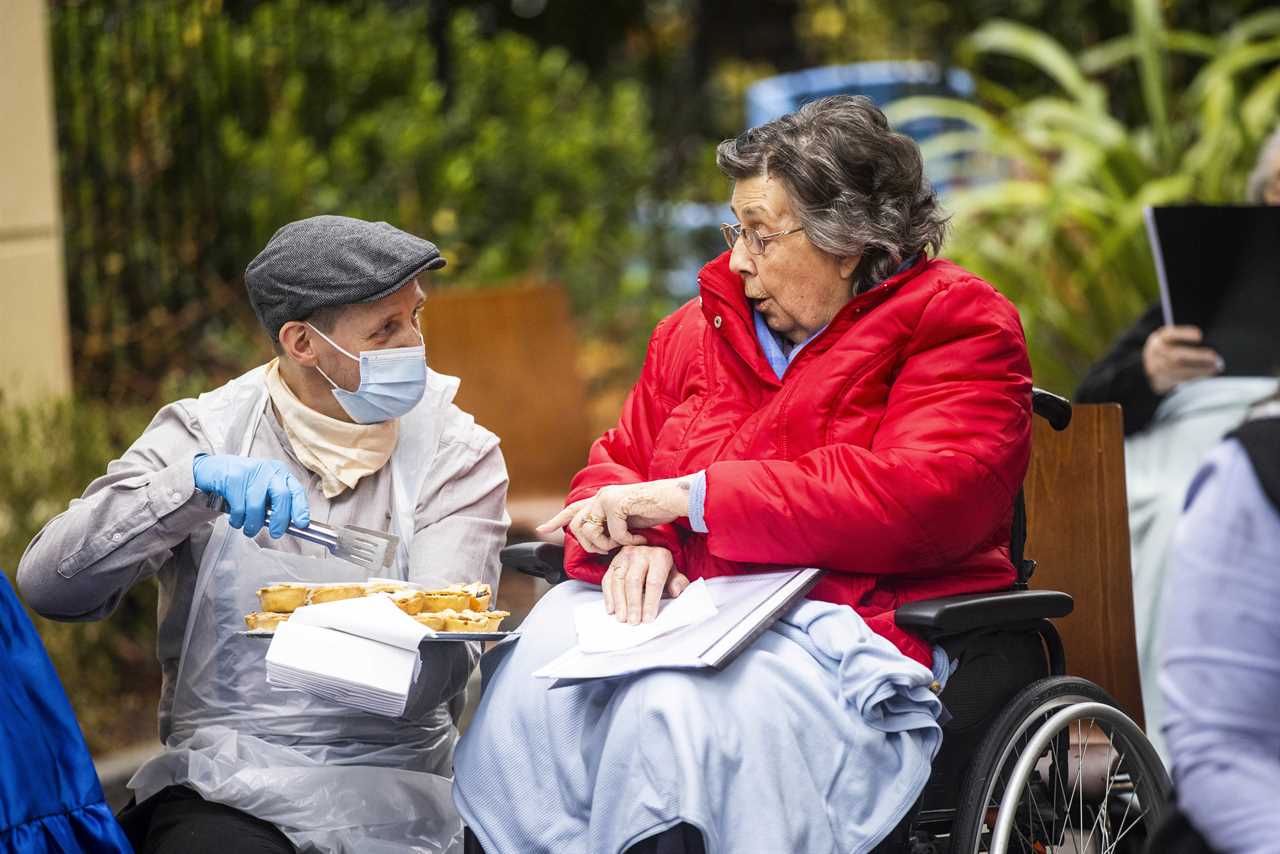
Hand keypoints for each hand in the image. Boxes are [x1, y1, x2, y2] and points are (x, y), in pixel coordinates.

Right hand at [193, 454, 309, 538]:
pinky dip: (238, 520)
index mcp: (279, 472)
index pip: (296, 490)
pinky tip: (236, 520)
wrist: (211, 469)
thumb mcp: (262, 488)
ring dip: (253, 524)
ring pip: (257, 506)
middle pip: (281, 496)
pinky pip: (239, 508)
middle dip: (280, 520)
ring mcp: (250, 472)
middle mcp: (268, 470)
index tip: (302, 524)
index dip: (301, 508)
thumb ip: (274, 502)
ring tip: (248, 529)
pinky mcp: (233, 479)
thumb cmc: (241, 483)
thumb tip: (287, 525)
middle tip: (275, 533)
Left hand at [537, 476, 693, 553]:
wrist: (675, 499)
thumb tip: (595, 538)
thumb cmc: (655, 510)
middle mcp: (600, 496)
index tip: (542, 529)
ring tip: (625, 543)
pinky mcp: (617, 503)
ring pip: (590, 530)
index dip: (556, 520)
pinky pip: (614, 533)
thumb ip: (609, 523)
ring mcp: (607, 497)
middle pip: (576, 527)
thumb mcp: (627, 519)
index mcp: (601, 499)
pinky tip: (640, 539)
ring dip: (607, 544)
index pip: (572, 509)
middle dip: (591, 545)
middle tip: (611, 549)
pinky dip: (627, 541)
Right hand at [601, 545, 689, 623]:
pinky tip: (611, 609)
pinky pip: (607, 580)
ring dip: (619, 602)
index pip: (653, 582)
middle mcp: (640, 554)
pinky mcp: (613, 563)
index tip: (648, 619)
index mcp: (659, 556)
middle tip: (633, 621)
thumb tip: (675, 591)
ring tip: (622, 618)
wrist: (650, 553)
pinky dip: (608, 596)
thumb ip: (678, 583)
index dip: (650, 602)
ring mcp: (624, 557)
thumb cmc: (662, 568)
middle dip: (633, 604)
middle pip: (634, 581)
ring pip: (618, 581)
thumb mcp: (675, 574)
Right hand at [1143, 325, 1222, 393]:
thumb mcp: (1173, 341)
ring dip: (1199, 370)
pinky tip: (1205, 376)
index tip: (1199, 335)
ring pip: (1178, 370)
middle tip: (1214, 357)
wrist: (1150, 368)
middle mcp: (1154, 354)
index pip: (1170, 335)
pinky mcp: (1159, 382)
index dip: (1184, 334)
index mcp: (1159, 339)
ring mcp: (1155, 369)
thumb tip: (1209, 345)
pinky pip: (1178, 382)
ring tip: (1214, 368)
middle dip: (1197, 356)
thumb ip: (1184, 339)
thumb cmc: (1170, 350)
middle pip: (1176, 356)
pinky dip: (1193, 379)